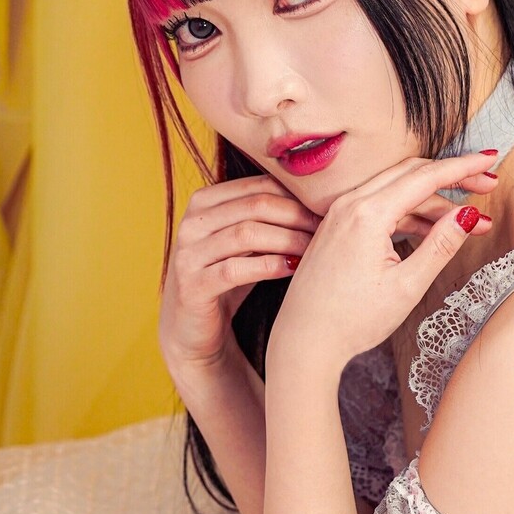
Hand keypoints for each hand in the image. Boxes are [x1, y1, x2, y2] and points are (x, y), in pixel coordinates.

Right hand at [159, 176, 320, 372]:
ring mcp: (187, 254)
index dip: (296, 195)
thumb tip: (321, 198)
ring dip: (288, 240)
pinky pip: (235, 270)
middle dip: (297, 216)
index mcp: (204, 202)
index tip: (325, 209)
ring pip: (247, 234)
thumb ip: (268, 218)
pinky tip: (293, 269)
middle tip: (326, 229)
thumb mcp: (246, 242)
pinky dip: (270, 266)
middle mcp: (192, 223)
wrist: (194, 328)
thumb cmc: (229, 276)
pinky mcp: (191, 286)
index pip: (258, 185)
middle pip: (256, 206)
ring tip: (314, 250)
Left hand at [264, 151, 499, 374]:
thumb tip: (469, 214)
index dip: (463, 168)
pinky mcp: (337, 226)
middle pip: (411, 174)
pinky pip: (379, 206)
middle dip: (452, 177)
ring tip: (470, 220)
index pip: (426, 177)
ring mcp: (340, 214)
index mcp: (368, 214)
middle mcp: (350, 204)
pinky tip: (433, 229)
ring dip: (433, 200)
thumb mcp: (406, 285)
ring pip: (396, 190)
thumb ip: (440, 245)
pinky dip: (409, 212)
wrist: (304, 340)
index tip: (490, 161)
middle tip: (486, 185)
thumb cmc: (351, 320)